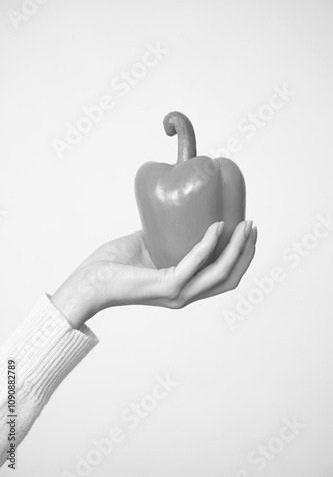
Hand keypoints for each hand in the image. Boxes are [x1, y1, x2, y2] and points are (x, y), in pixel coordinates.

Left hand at [51, 220, 256, 328]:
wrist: (89, 281)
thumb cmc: (113, 265)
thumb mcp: (147, 246)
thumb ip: (165, 236)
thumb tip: (175, 213)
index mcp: (183, 288)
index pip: (222, 277)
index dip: (240, 257)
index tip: (246, 232)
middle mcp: (185, 295)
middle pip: (230, 277)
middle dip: (246, 252)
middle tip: (252, 226)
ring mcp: (178, 293)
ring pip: (221, 272)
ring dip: (237, 247)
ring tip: (244, 224)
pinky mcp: (167, 286)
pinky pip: (197, 262)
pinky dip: (210, 242)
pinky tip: (216, 225)